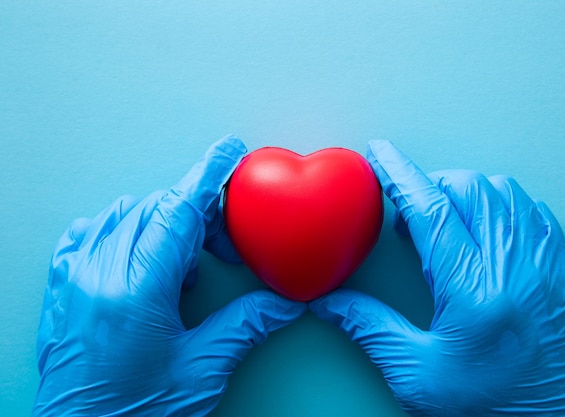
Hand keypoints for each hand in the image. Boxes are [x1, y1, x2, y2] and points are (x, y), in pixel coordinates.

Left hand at [34, 136, 305, 415]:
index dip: (208, 177)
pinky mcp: (61, 289)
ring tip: (183, 267)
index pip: (178, 214)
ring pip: (123, 216)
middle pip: (155, 210)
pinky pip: (87, 234)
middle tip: (224, 246)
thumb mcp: (201, 371)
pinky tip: (137, 252)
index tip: (227, 152)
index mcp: (137, 293)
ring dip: (162, 224)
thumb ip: (245, 326)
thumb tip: (284, 303)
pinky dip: (119, 229)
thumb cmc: (135, 413)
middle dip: (198, 215)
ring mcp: (74, 279)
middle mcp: (99, 276)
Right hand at [310, 140, 564, 415]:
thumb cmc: (490, 405)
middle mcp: (516, 268)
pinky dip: (502, 207)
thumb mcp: (415, 372)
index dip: (399, 175)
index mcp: (474, 292)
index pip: (431, 211)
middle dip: (430, 186)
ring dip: (466, 193)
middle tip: (409, 215)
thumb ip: (369, 327)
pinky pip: (534, 211)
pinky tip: (484, 231)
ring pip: (505, 193)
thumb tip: (327, 303)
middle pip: (469, 189)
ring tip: (445, 224)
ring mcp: (547, 265)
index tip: (380, 154)